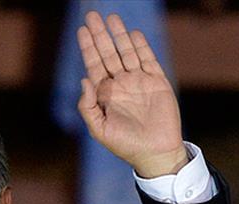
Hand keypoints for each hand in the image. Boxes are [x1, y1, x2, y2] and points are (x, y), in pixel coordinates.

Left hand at [77, 12, 186, 177]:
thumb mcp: (99, 129)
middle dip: (100, 35)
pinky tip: (132, 33)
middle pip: (108, 53)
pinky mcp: (157, 82)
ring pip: (126, 52)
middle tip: (91, 15)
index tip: (81, 30)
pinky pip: (147, 59)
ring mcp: (139, 81)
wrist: (154, 153)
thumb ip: (87, 106)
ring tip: (111, 17)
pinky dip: (140, 46)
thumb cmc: (124, 145)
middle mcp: (121, 84)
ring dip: (119, 35)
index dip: (88, 48)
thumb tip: (83, 80)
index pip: (94, 65)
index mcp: (105, 95)